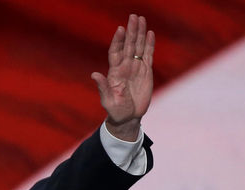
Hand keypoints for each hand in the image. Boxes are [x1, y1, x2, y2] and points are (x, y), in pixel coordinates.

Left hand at [91, 14, 154, 140]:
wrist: (128, 118)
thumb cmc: (115, 110)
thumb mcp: (108, 100)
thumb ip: (103, 87)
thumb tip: (94, 75)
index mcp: (114, 72)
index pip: (116, 52)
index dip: (118, 41)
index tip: (120, 29)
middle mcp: (125, 67)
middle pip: (128, 45)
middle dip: (131, 31)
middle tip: (133, 16)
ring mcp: (135, 68)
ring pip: (138, 47)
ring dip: (140, 34)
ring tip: (141, 19)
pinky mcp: (146, 72)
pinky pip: (148, 55)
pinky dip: (149, 44)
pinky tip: (150, 33)